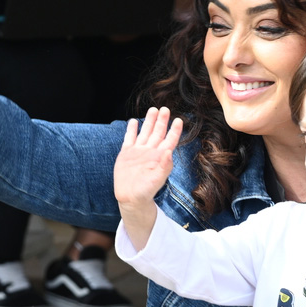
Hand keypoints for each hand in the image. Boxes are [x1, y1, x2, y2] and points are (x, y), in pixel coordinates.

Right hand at [114, 107, 183, 248]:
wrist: (130, 198)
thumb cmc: (146, 191)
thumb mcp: (157, 179)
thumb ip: (164, 166)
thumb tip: (169, 151)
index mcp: (159, 157)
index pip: (169, 140)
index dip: (174, 130)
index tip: (179, 120)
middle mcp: (150, 151)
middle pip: (157, 132)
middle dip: (161, 120)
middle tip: (165, 109)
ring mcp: (138, 151)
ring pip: (145, 132)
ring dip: (149, 121)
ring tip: (153, 110)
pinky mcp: (126, 153)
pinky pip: (130, 138)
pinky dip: (131, 129)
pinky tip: (133, 122)